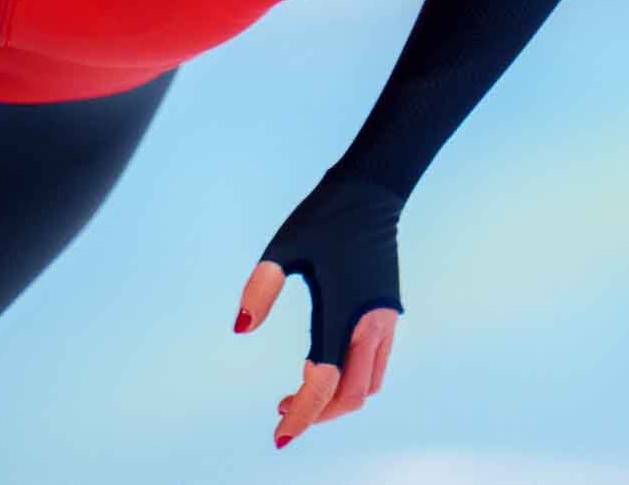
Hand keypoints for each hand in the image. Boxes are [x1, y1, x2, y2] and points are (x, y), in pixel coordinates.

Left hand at [233, 175, 404, 449]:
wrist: (372, 192)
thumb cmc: (324, 217)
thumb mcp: (283, 248)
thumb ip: (260, 289)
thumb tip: (239, 329)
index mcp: (343, 312)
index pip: (324, 382)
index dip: (302, 414)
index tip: (279, 435)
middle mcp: (369, 324)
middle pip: (350, 395)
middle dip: (317, 412)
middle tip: (281, 412)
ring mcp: (384, 321)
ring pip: (367, 385)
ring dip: (336, 399)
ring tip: (298, 393)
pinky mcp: (388, 313)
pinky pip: (375, 366)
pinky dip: (352, 380)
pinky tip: (322, 367)